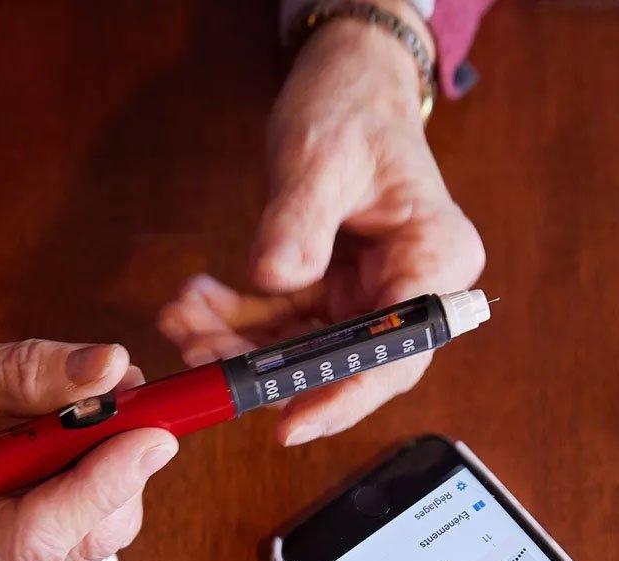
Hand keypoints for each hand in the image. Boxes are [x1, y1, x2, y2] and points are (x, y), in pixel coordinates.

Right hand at [0, 323, 177, 560]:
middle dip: (114, 470)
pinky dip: (84, 471)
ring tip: (85, 399)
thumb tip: (111, 369)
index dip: (103, 481)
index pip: (37, 532)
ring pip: (83, 534)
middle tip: (134, 396)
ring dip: (103, 464)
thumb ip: (25, 372)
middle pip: (76, 542)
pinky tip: (62, 428)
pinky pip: (68, 522)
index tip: (155, 432)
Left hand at [158, 5, 483, 445]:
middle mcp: (412, 288)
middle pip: (348, 362)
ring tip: (182, 323)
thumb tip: (276, 277)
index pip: (399, 350)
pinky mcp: (334, 293)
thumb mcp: (319, 157)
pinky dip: (236, 321)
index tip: (288, 420)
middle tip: (204, 363)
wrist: (347, 82)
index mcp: (436, 258)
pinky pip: (282, 325)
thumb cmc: (351, 109)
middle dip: (270, 370)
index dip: (344, 393)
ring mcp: (371, 295)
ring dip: (238, 346)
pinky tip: (193, 304)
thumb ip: (299, 220)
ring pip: (304, 351)